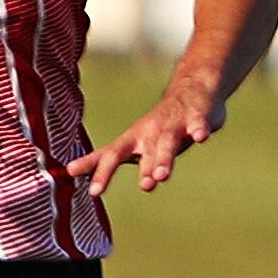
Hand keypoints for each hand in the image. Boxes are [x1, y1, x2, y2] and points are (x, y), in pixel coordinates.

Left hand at [68, 81, 225, 197]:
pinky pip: (197, 124)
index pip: (111, 156)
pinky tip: (201, 138)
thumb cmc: (160, 124)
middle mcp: (150, 132)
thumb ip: (108, 160)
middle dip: (136, 168)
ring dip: (163, 159)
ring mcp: (173, 124)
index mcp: (134, 139)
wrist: (193, 89)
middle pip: (140, 151)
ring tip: (160, 177)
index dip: (100, 172)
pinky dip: (198, 130)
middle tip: (138, 187)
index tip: (89, 188)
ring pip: (166, 142)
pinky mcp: (196, 116)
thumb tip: (76, 175)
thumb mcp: (135, 143)